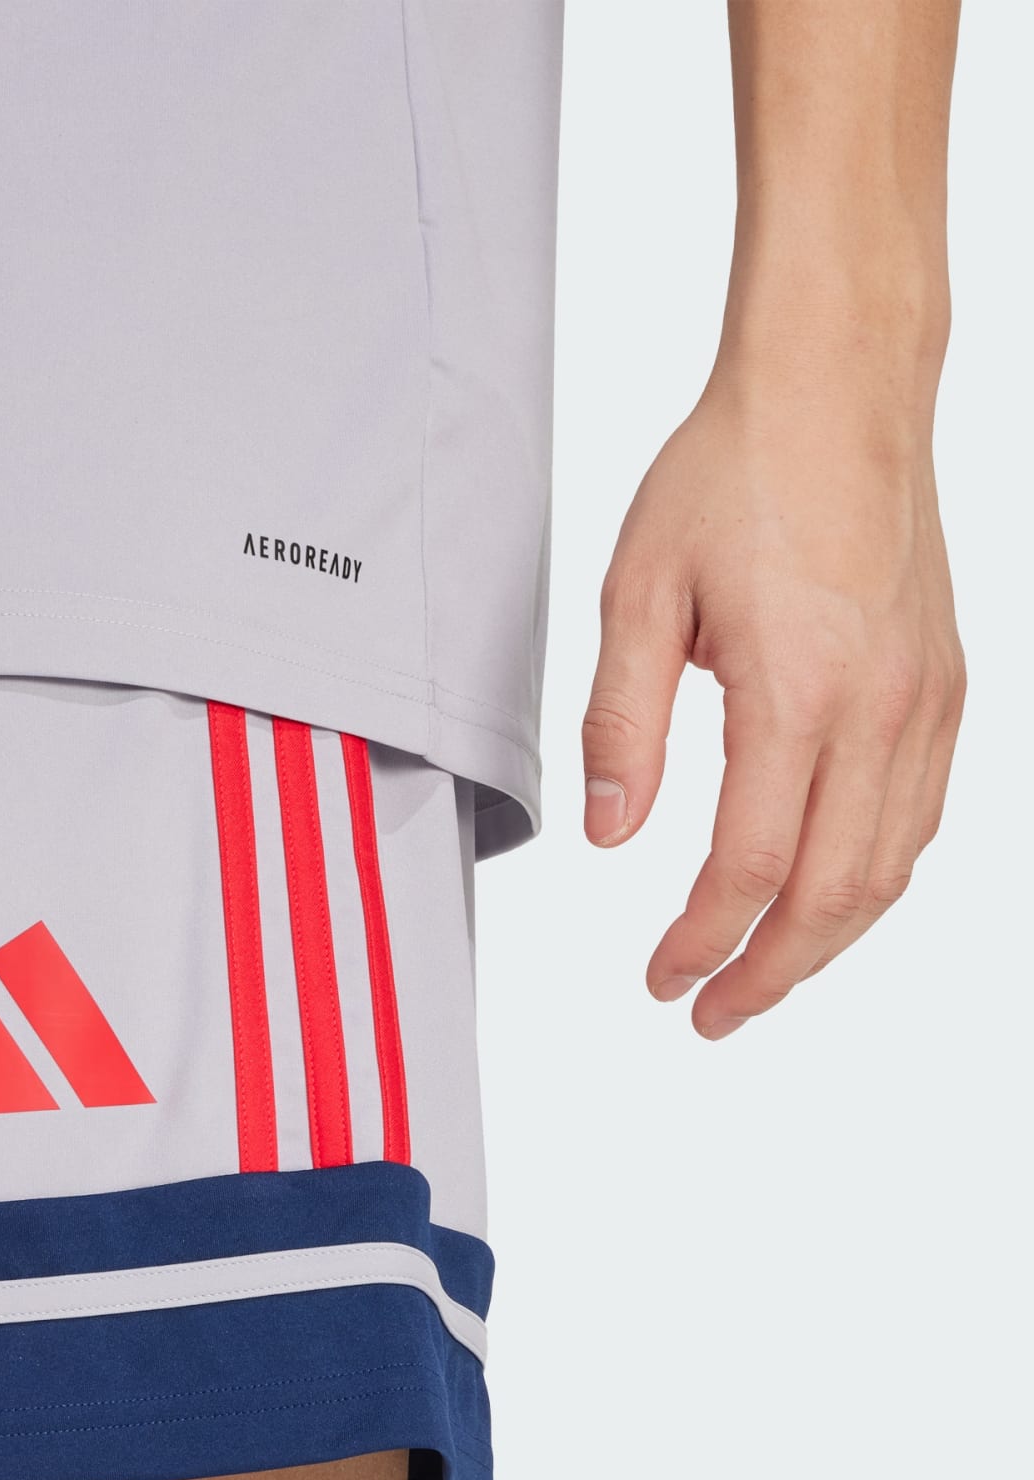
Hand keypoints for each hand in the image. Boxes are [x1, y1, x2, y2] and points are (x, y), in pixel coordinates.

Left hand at [581, 368, 963, 1037]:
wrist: (838, 387)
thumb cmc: (734, 473)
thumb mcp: (637, 595)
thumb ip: (622, 725)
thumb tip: (611, 836)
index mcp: (797, 690)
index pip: (748, 867)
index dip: (700, 942)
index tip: (662, 978)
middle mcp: (880, 706)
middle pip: (832, 894)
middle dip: (770, 973)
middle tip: (711, 1014)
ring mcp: (927, 697)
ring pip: (890, 867)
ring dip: (826, 941)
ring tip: (763, 976)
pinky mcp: (946, 683)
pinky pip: (921, 814)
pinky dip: (873, 877)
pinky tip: (828, 896)